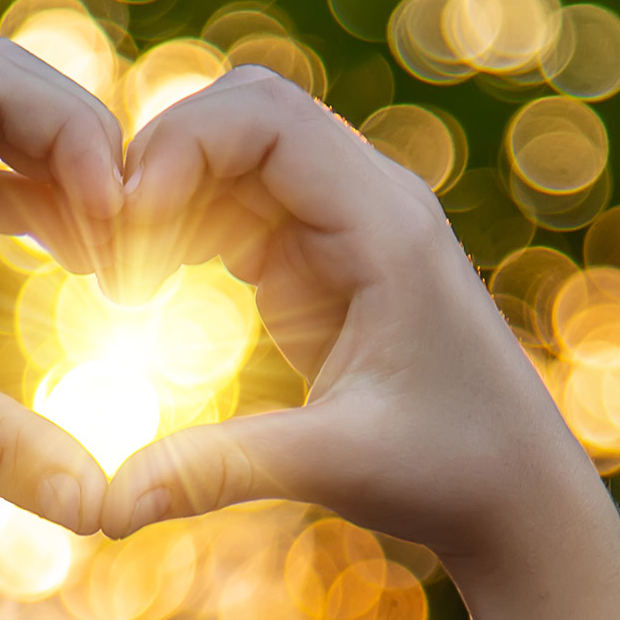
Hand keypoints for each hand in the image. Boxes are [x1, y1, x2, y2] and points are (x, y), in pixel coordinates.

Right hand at [100, 67, 600, 560]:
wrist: (514, 492)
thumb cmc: (449, 472)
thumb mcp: (332, 467)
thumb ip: (217, 471)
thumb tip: (106, 507)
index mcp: (385, 225)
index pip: (267, 115)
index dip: (179, 146)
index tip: (125, 227)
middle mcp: (368, 201)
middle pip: (242, 112)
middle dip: (162, 160)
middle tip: (110, 251)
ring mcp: (344, 222)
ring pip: (233, 152)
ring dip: (166, 196)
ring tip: (123, 280)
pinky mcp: (320, 256)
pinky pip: (236, 202)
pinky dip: (182, 226)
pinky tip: (149, 288)